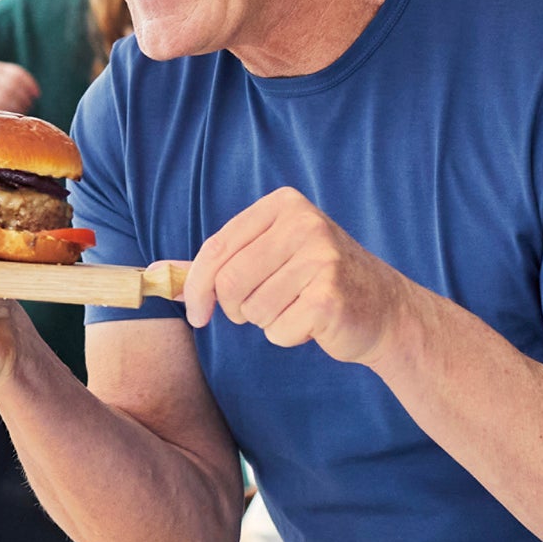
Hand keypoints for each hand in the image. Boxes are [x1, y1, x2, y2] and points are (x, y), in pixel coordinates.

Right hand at [0, 60, 39, 112]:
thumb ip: (13, 79)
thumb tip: (36, 94)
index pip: (16, 74)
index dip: (29, 85)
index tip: (37, 95)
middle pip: (11, 88)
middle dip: (24, 99)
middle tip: (29, 106)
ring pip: (3, 99)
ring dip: (16, 107)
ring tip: (21, 112)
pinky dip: (5, 114)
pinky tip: (11, 117)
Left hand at [183, 186, 420, 367]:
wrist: (385, 309)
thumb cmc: (317, 283)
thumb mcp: (268, 257)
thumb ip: (215, 264)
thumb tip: (158, 273)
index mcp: (284, 205)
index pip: (217, 247)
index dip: (197, 287)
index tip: (196, 313)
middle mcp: (303, 224)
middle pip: (228, 282)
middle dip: (237, 308)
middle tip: (264, 309)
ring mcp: (320, 258)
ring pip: (252, 310)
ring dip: (269, 321)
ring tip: (298, 308)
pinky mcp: (330, 297)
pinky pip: (278, 330)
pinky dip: (290, 336)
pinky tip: (315, 322)